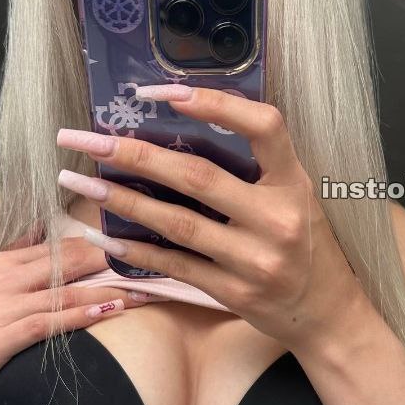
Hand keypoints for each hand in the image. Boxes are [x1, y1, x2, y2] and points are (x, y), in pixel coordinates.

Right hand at [0, 231, 150, 404]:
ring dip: (109, 292)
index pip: (64, 246)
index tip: (139, 248)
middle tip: (152, 265)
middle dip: (114, 264)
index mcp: (4, 261)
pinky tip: (107, 312)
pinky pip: (44, 324)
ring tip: (143, 292)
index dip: (105, 246)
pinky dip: (79, 317)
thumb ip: (22, 259)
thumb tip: (46, 228)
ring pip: (64, 293)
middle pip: (68, 263)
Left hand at [56, 84, 369, 350]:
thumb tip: (182, 135)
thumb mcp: (297, 198)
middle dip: (134, 154)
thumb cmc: (308, 247)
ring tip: (78, 181)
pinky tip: (105, 234)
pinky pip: (177, 265)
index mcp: (295, 183)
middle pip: (197, 176)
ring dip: (122, 199)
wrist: (326, 312)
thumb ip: (257, 171)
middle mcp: (277, 219)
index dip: (213, 102)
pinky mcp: (235, 293)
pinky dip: (138, 249)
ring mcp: (255, 260)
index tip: (158, 92)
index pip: (262, 126)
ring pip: (178, 223)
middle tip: (84, 139)